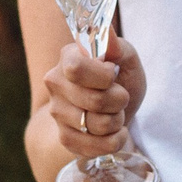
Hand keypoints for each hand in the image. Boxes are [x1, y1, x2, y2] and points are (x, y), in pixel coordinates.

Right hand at [41, 35, 144, 159]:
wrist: (112, 111)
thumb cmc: (120, 79)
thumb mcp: (126, 59)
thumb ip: (118, 46)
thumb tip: (109, 34)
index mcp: (68, 57)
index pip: (76, 68)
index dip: (103, 76)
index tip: (113, 74)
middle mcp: (55, 83)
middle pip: (94, 101)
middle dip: (119, 101)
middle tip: (120, 97)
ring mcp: (57, 113)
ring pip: (97, 125)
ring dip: (117, 121)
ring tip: (115, 114)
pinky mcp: (64, 138)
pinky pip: (95, 147)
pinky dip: (113, 141)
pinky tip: (113, 132)